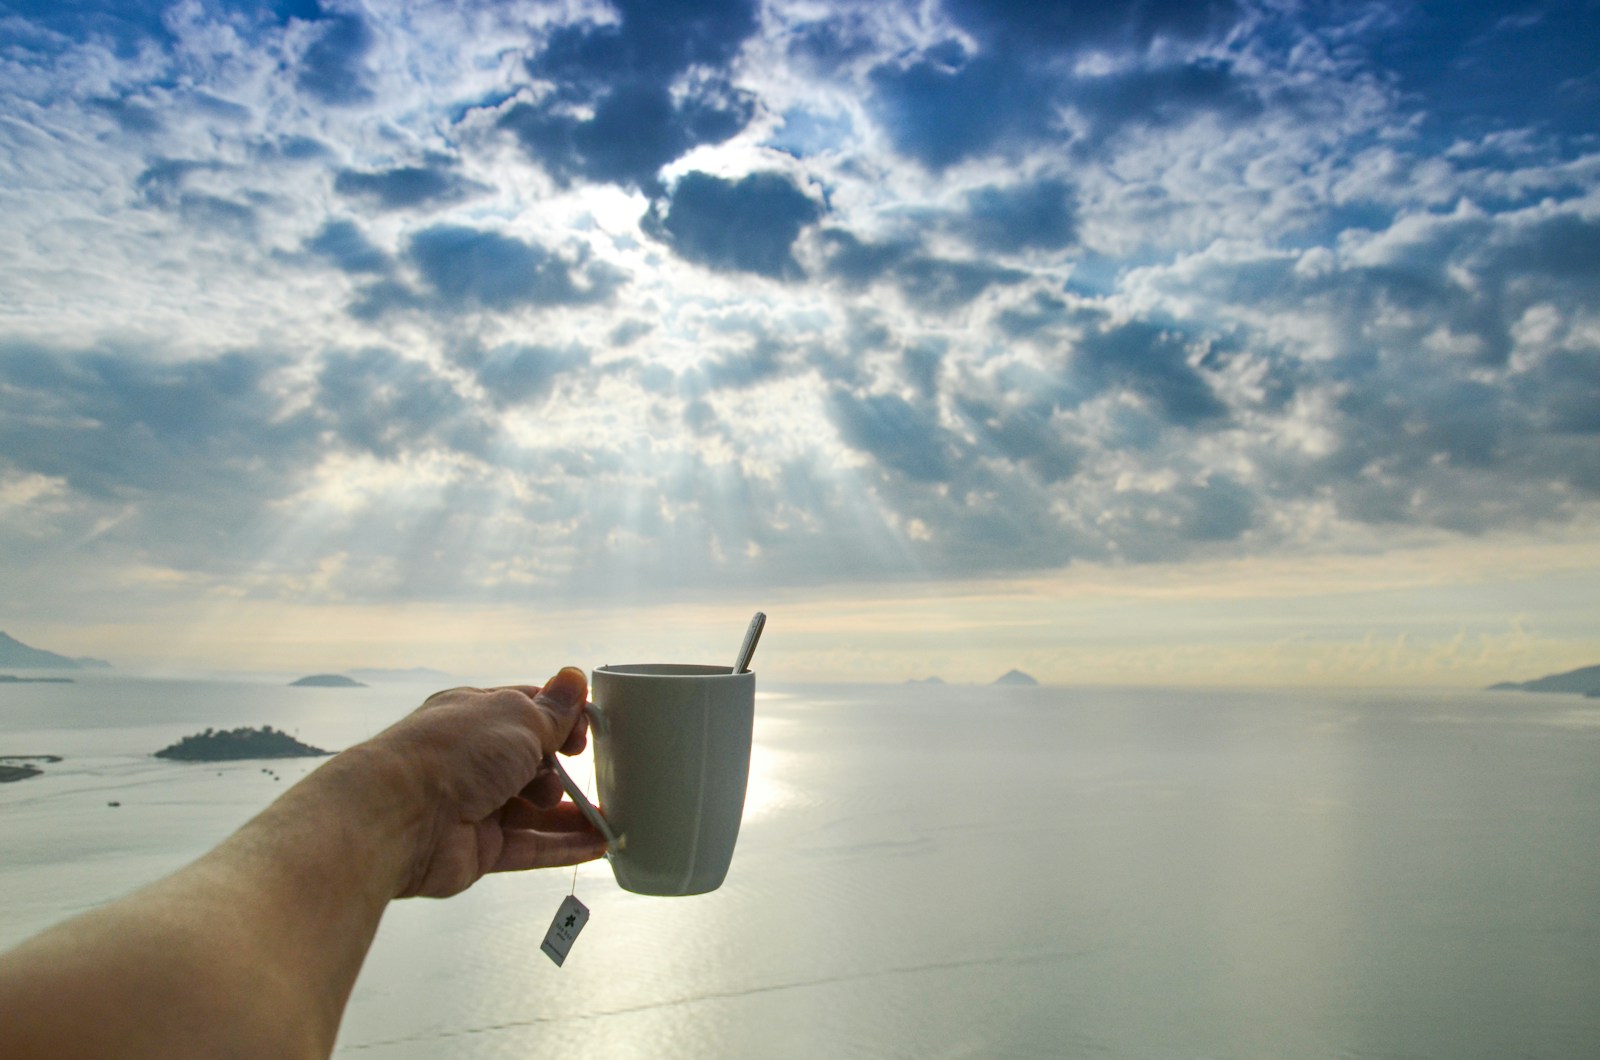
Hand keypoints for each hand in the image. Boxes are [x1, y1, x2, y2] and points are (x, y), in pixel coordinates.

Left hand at [369, 667, 607, 897]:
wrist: (397, 818)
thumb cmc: (452, 754)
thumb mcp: (516, 718)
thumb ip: (552, 710)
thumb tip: (574, 677)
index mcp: (476, 716)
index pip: (529, 713)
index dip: (562, 721)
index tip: (585, 735)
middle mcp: (473, 760)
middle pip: (532, 763)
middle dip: (561, 768)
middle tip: (578, 770)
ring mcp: (475, 806)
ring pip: (533, 809)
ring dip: (571, 812)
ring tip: (609, 816)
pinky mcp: (479, 849)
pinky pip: (530, 847)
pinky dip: (563, 847)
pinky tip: (599, 846)